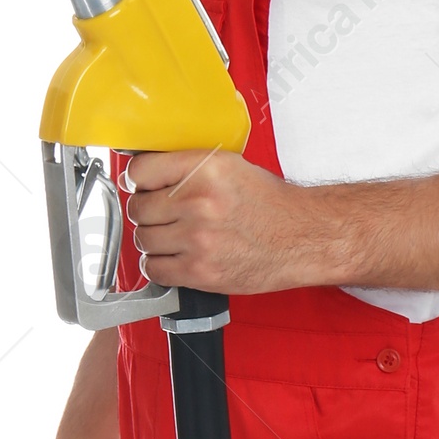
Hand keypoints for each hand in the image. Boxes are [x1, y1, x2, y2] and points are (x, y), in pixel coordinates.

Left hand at [124, 148, 321, 292]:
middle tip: (163, 215)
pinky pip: (154, 270)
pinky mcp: (200, 271)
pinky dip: (158, 266)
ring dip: (153, 240)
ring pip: (143, 240)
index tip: (140, 186)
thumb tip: (148, 174)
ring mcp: (197, 239)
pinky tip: (174, 258)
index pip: (140, 171)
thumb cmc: (269, 205)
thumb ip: (189, 167)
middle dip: (146, 212)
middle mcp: (198, 202)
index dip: (137, 180)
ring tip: (172, 237)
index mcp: (205, 169)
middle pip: (138, 208)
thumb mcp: (230, 167)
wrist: (301, 238)